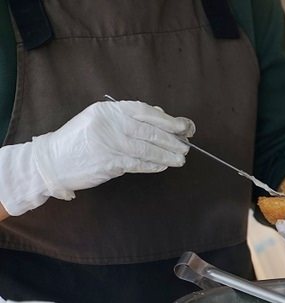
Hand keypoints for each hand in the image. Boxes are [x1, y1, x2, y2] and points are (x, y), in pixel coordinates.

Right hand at [0, 100, 193, 215]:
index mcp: (108, 109)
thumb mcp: (100, 120)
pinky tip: (163, 165)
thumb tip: (162, 116)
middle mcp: (109, 123)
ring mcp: (109, 143)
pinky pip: (138, 163)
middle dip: (172, 140)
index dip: (167, 120)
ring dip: (167, 155)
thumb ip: (128, 117)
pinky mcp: (109, 163)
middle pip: (149, 131)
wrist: (53, 160)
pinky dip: (153, 165)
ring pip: (146, 149)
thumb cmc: (80, 140)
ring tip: (180, 159)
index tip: (183, 127)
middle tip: (186, 147)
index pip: (144, 111)